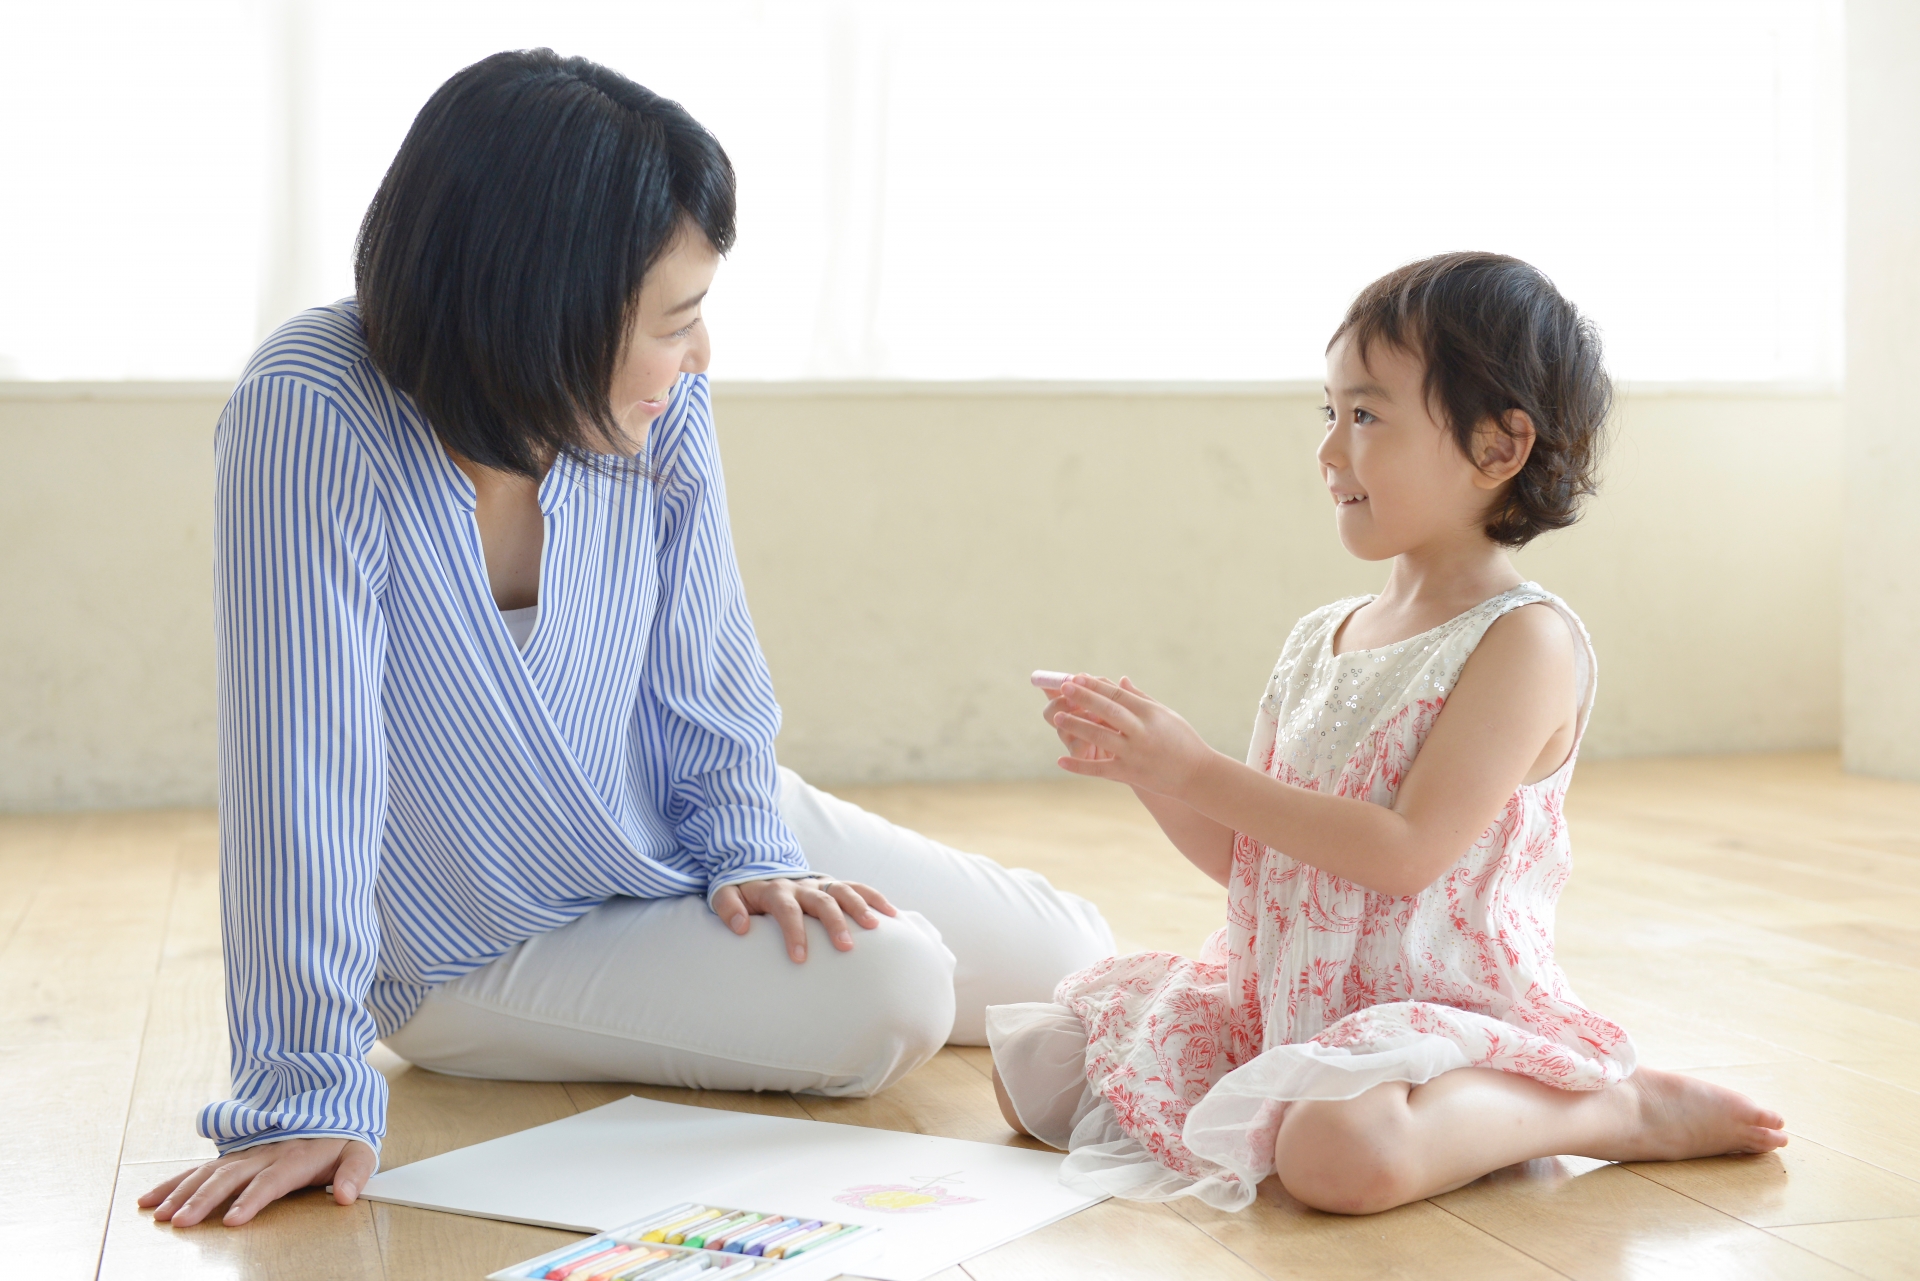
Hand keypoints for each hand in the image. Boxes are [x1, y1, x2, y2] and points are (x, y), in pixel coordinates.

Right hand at [138, 1136, 376, 1227]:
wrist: (331, 1107)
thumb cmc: (343, 1140)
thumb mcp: (360, 1153)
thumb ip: (355, 1174)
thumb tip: (344, 1196)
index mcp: (295, 1157)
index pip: (270, 1180)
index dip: (251, 1199)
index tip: (232, 1220)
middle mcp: (264, 1153)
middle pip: (230, 1177)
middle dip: (203, 1200)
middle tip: (181, 1223)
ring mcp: (245, 1153)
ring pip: (207, 1173)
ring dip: (181, 1193)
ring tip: (159, 1216)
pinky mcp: (232, 1156)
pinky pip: (198, 1170)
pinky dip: (172, 1183)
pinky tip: (148, 1200)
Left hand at [711, 876, 897, 962]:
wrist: (758, 866)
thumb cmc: (743, 891)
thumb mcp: (726, 894)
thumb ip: (728, 908)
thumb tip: (740, 928)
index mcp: (776, 890)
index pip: (786, 910)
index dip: (793, 933)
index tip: (800, 959)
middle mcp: (801, 885)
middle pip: (822, 900)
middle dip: (835, 923)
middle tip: (845, 948)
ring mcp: (819, 884)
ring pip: (844, 891)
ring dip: (860, 907)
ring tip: (875, 928)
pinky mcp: (832, 885)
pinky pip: (857, 887)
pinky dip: (874, 898)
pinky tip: (892, 915)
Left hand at [1050, 675, 1219, 795]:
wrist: (1197, 775)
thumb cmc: (1182, 740)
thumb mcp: (1165, 714)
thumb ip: (1139, 698)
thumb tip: (1119, 679)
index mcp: (1150, 713)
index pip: (1117, 694)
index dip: (1096, 685)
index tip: (1077, 676)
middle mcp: (1141, 731)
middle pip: (1107, 710)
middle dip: (1084, 697)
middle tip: (1063, 687)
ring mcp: (1134, 753)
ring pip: (1099, 736)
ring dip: (1076, 725)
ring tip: (1057, 717)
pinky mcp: (1129, 774)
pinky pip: (1099, 768)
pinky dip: (1079, 765)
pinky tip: (1061, 760)